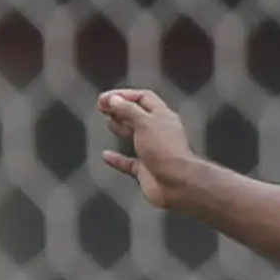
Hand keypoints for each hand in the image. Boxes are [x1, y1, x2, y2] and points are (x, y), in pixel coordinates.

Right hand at [97, 88, 199, 207]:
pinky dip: (117, 159)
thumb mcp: (144, 123)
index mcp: (163, 116)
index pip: (143, 98)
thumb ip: (127, 110)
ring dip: (120, 127)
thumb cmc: (166, 151)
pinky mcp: (146, 170)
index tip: (105, 98)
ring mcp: (153, 151)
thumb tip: (113, 99)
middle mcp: (159, 132)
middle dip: (120, 109)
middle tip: (102, 106)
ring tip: (107, 121)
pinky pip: (129, 163)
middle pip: (138, 115)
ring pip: (134, 136)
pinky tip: (106, 156)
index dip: (124, 95)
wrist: (177, 184)